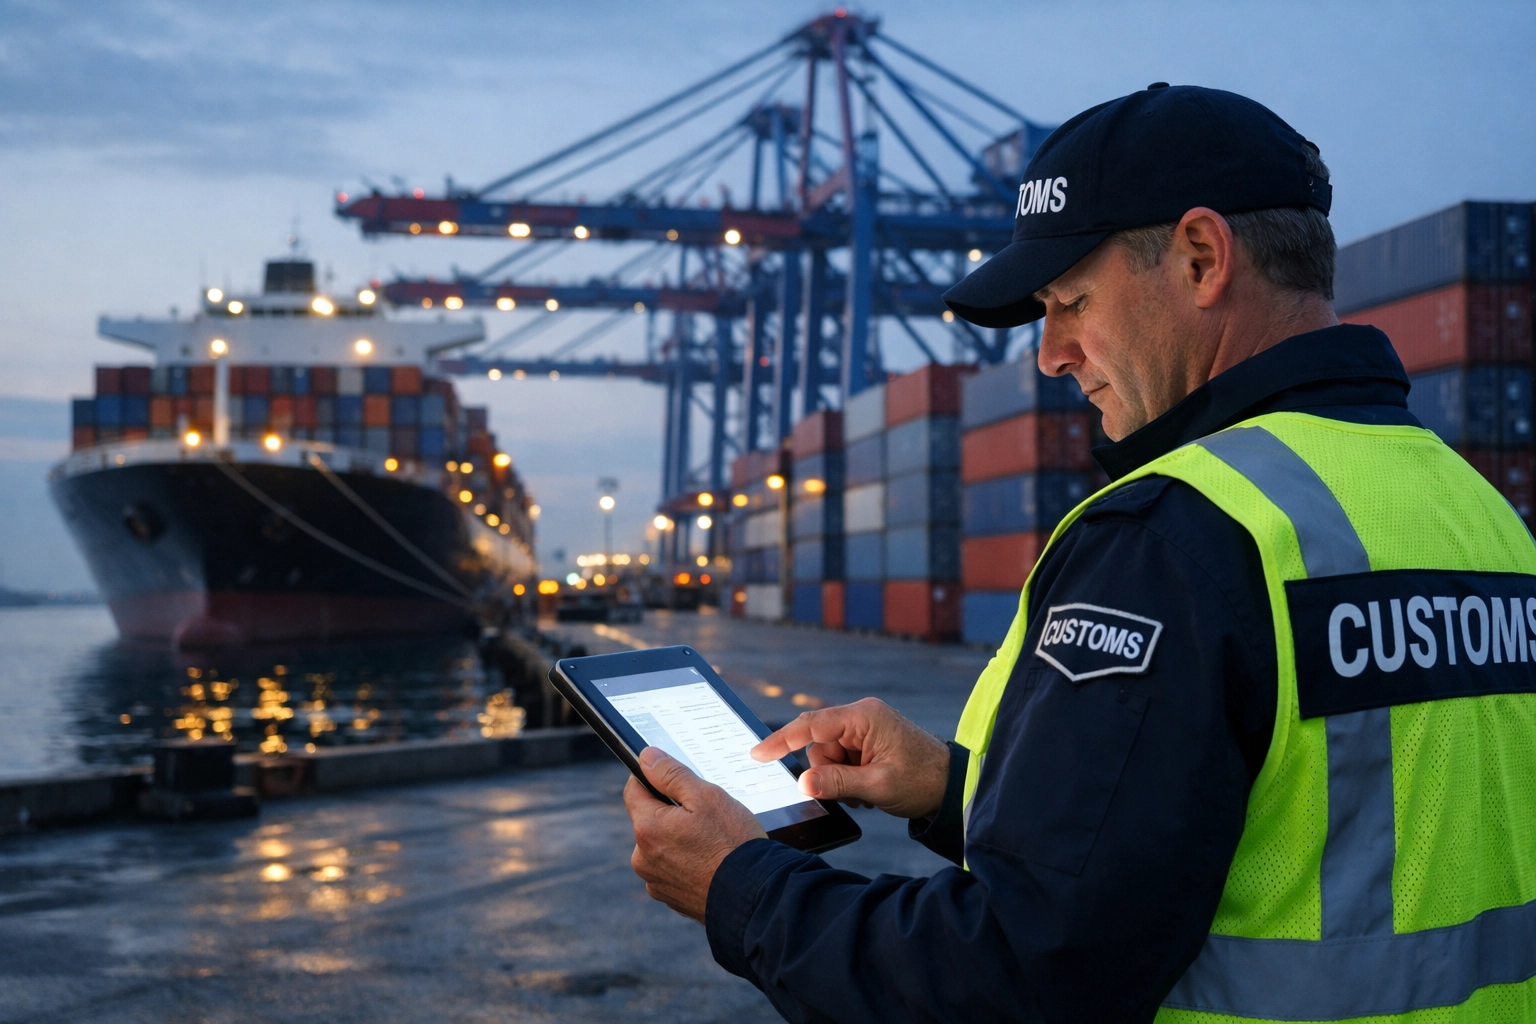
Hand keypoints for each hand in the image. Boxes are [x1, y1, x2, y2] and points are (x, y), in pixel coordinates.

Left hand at [623, 746, 766, 922]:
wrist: (753, 896)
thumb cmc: (733, 844)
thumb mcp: (706, 796)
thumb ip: (671, 774)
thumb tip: (646, 757)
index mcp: (647, 828)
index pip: (634, 790)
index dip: (654, 779)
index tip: (676, 781)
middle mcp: (643, 858)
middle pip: (649, 819)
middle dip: (671, 812)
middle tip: (705, 815)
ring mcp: (656, 881)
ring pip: (661, 846)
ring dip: (678, 839)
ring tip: (712, 842)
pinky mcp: (670, 897)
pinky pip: (672, 869)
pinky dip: (687, 863)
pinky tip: (711, 862)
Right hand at [750, 698, 949, 819]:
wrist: (952, 786)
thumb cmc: (923, 780)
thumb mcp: (878, 786)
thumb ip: (838, 783)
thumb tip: (803, 783)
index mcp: (864, 717)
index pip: (811, 725)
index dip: (782, 740)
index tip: (758, 753)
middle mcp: (861, 716)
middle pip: (818, 745)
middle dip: (829, 772)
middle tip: (856, 790)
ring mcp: (864, 728)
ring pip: (827, 756)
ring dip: (840, 778)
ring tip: (867, 790)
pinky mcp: (868, 741)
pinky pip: (841, 760)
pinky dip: (848, 777)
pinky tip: (870, 786)